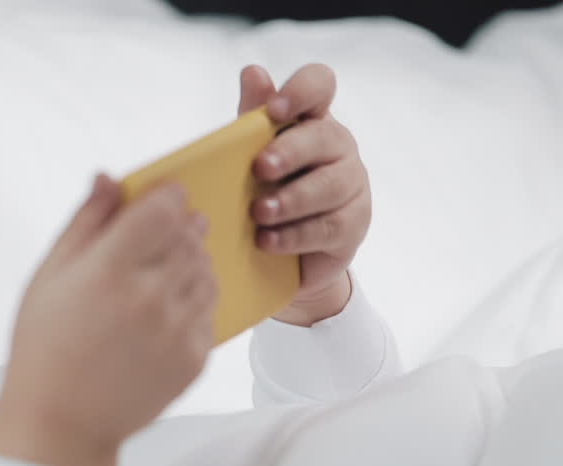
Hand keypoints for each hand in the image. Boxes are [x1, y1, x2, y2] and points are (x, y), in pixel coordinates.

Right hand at [0, 175, 216, 465]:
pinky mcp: (193, 359)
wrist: (62, 424)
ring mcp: (176, 331)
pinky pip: (209, 312)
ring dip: (192, 262)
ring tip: (162, 273)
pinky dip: (195, 301)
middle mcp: (150, 297)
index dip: (168, 195)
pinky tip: (166, 309)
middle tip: (163, 233)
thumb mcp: (49, 277)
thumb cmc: (44, 346)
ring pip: (206, 272)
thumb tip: (109, 176)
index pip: (164, 208)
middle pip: (190, 236)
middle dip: (180, 226)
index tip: (162, 197)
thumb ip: (85, 223)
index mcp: (109, 270)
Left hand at [238, 63, 370, 325]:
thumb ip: (251, 116)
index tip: (276, 108)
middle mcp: (338, 146)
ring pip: (330, 186)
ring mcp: (351, 185)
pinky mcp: (354, 224)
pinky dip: (294, 235)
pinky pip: (329, 227)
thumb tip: (253, 72)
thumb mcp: (249, 154)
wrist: (282, 255)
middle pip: (325, 137)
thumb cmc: (264, 190)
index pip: (320, 85)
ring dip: (291, 199)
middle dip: (291, 152)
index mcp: (310, 119)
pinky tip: (266, 241)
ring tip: (258, 213)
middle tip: (260, 168)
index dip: (302, 90)